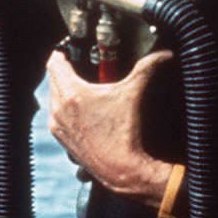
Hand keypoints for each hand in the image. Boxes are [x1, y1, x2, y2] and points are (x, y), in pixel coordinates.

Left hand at [46, 49, 174, 207]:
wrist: (121, 169)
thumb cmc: (124, 133)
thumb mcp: (133, 95)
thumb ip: (146, 69)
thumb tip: (163, 54)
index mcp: (71, 94)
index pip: (54, 63)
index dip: (62, 52)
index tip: (72, 48)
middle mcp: (58, 109)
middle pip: (53, 78)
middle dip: (65, 69)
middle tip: (81, 64)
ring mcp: (58, 125)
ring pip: (54, 96)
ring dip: (64, 88)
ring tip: (83, 85)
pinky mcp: (61, 138)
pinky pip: (56, 114)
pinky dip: (65, 107)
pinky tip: (83, 108)